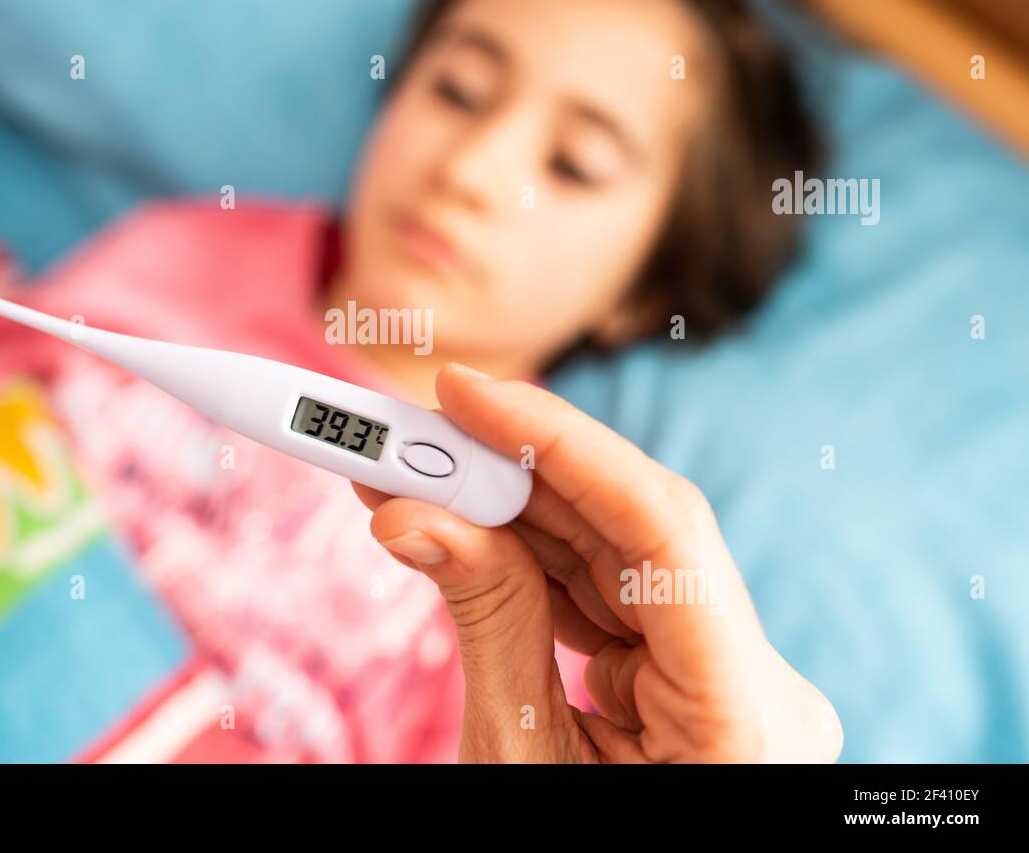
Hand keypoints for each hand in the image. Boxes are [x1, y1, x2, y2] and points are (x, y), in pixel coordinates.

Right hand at [353, 363, 841, 762]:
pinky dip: (522, 563)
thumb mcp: (519, 759)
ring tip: (400, 471)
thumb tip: (409, 512)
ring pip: (607, 560)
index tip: (462, 392)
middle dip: (505, 471)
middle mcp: (753, 680)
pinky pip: (599, 601)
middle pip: (626, 533)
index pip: (660, 528)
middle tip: (403, 424)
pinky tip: (452, 527)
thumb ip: (483, 620)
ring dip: (501, 511)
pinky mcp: (680, 685)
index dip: (557, 440)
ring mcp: (719, 681)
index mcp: (747, 714)